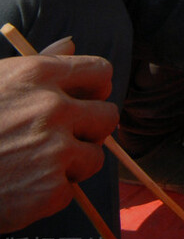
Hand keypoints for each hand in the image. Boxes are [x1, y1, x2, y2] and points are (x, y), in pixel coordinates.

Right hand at [0, 46, 117, 232]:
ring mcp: (55, 151)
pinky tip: (20, 188)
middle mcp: (52, 109)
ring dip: (70, 165)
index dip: (94, 89)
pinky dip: (48, 194)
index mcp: (38, 76)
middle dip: (88, 129)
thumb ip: (40, 65)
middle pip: (108, 116)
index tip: (84, 100)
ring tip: (31, 166)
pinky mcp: (51, 190)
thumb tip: (72, 44)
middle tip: (58, 139)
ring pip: (93, 157)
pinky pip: (69, 190)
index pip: (101, 72)